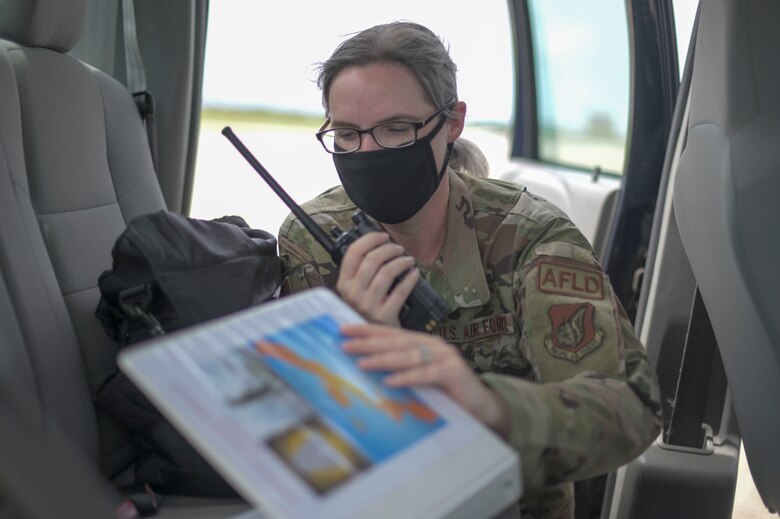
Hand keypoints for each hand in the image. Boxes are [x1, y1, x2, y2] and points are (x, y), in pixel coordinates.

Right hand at [336, 232, 419, 325]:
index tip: (382, 236)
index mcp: (344, 284)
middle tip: (399, 248)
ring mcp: (368, 306)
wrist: (375, 341)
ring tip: (408, 260)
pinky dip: (410, 278)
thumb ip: (362, 271)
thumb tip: (379, 243)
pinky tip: (415, 274)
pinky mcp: (384, 316)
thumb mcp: (357, 291)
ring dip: (401, 261)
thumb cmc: (369, 310)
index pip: (353, 253)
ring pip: (386, 272)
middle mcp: (353, 294)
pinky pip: (401, 290)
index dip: (369, 239)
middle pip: (371, 260)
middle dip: (389, 249)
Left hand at [341, 323, 509, 437]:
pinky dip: (407, 377)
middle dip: (369, 342)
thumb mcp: (419, 379)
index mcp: (422, 343)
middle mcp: (432, 345)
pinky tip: (390, 382)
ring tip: (362, 363)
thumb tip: (364, 370)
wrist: (481, 407)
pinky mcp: (453, 372)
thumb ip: (400, 371)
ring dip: (383, 359)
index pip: (390, 333)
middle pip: (396, 342)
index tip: (344, 330)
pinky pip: (426, 374)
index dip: (367, 330)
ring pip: (408, 356)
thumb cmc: (446, 393)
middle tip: (346, 344)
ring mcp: (444, 357)